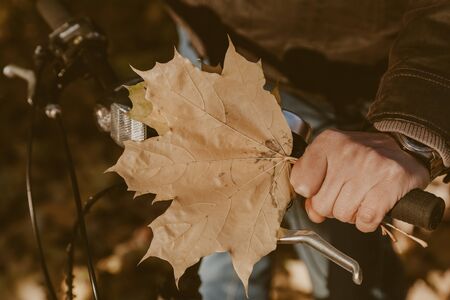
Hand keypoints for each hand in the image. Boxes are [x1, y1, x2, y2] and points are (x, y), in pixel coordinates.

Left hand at [290, 129, 429, 231]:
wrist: (405, 147)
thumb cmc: (360, 158)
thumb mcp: (330, 159)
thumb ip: (312, 183)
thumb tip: (314, 213)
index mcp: (327, 142)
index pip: (301, 182)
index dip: (311, 193)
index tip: (321, 188)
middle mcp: (347, 150)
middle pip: (322, 204)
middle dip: (333, 206)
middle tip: (348, 193)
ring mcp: (371, 165)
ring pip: (343, 214)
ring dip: (352, 214)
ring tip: (362, 196)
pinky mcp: (392, 181)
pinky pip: (365, 220)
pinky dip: (367, 221)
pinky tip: (372, 206)